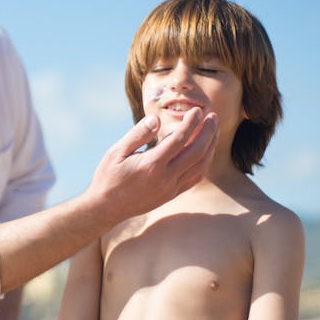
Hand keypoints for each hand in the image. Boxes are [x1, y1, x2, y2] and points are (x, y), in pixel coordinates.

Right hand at [88, 108, 217, 223]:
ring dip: (210, 147)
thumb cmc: (108, 176)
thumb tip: (157, 119)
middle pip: (197, 151)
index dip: (191, 122)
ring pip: (201, 166)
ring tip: (213, 130)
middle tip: (214, 116)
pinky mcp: (172, 194)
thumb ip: (138, 134)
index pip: (179, 139)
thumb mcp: (116, 151)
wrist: (106, 208)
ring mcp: (171, 188)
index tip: (197, 110)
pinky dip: (204, 162)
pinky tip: (205, 151)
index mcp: (152, 164)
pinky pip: (195, 178)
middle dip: (208, 132)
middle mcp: (165, 178)